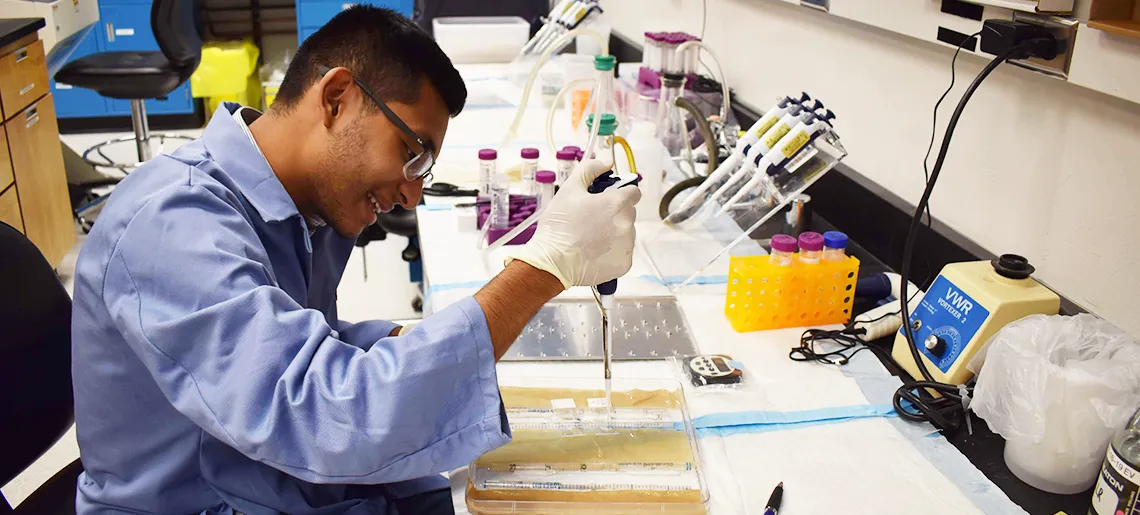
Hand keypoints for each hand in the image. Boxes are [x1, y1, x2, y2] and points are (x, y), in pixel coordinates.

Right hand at [506, 159, 639, 288]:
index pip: (633, 192)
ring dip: (613, 234)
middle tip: (591, 220)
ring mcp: (627, 246)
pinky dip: (612, 253)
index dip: (620, 193)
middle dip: (614, 214)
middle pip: (628, 213)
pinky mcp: (624, 264)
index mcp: (617, 202)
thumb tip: (606, 162)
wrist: (552, 262)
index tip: (607, 199)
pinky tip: (593, 253)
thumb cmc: (559, 226)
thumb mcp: (569, 189)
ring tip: (590, 239)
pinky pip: (622, 254)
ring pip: (626, 234)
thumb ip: (590, 170)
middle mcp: (627, 223)